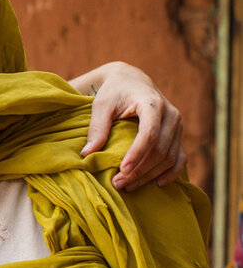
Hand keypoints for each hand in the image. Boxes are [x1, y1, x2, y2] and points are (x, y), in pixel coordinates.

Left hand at [74, 62, 184, 190]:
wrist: (132, 81)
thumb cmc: (114, 92)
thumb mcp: (102, 104)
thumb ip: (97, 127)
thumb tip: (87, 154)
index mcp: (152, 104)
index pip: (149, 133)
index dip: (137, 154)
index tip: (122, 170)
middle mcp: (171, 115)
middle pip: (160, 149)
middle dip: (140, 170)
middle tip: (119, 183)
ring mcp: (177, 126)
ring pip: (170, 157)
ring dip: (150, 175)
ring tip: (128, 186)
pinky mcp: (178, 135)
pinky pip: (180, 157)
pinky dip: (172, 172)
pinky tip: (157, 184)